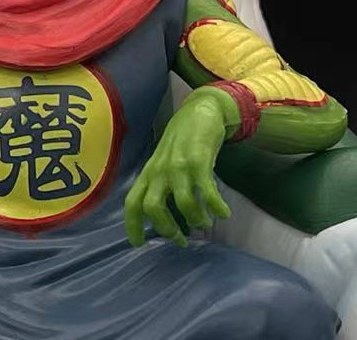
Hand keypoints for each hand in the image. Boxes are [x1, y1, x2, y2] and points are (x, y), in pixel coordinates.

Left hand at [124, 88, 233, 247]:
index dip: (132, 226)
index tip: (139, 245)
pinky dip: (216, 207)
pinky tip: (223, 212)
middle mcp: (159, 170)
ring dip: (196, 219)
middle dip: (167, 228)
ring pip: (182, 203)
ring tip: (205, 223)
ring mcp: (178, 165)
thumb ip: (162, 187)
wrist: (199, 111)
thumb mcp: (164, 164)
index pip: (132, 202)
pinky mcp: (199, 161)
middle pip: (153, 207)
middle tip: (181, 240)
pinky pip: (207, 192)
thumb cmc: (181, 141)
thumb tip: (168, 220)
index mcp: (149, 173)